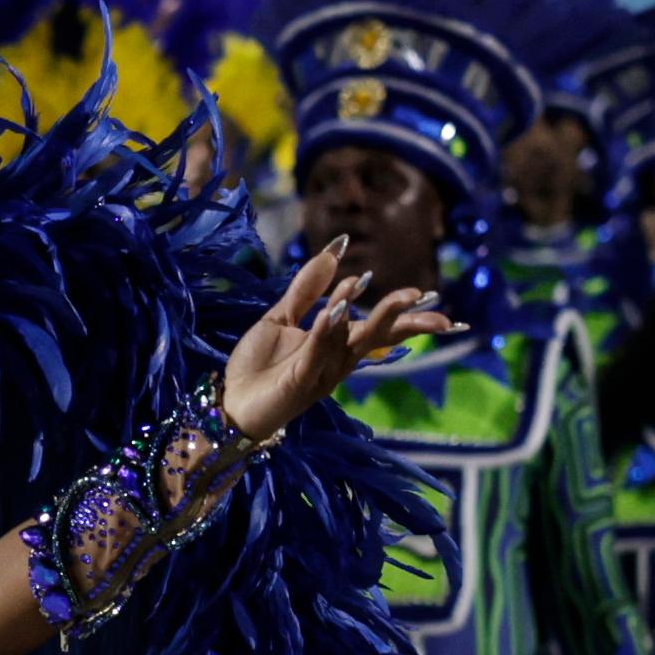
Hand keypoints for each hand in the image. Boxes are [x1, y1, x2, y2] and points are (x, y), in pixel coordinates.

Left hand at [220, 237, 452, 440]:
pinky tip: (331, 312)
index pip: (376, 325)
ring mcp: (322, 373)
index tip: (419, 293)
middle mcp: (337, 359)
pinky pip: (316, 354)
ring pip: (349, 342)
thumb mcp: (280, 319)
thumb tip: (332, 252)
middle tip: (424, 297)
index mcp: (337, 344)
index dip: (398, 310)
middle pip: (377, 337)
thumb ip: (305, 290)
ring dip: (357, 315)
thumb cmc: (258, 366)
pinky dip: (325, 332)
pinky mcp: (301, 383)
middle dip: (404, 319)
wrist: (231, 402)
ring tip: (365, 283)